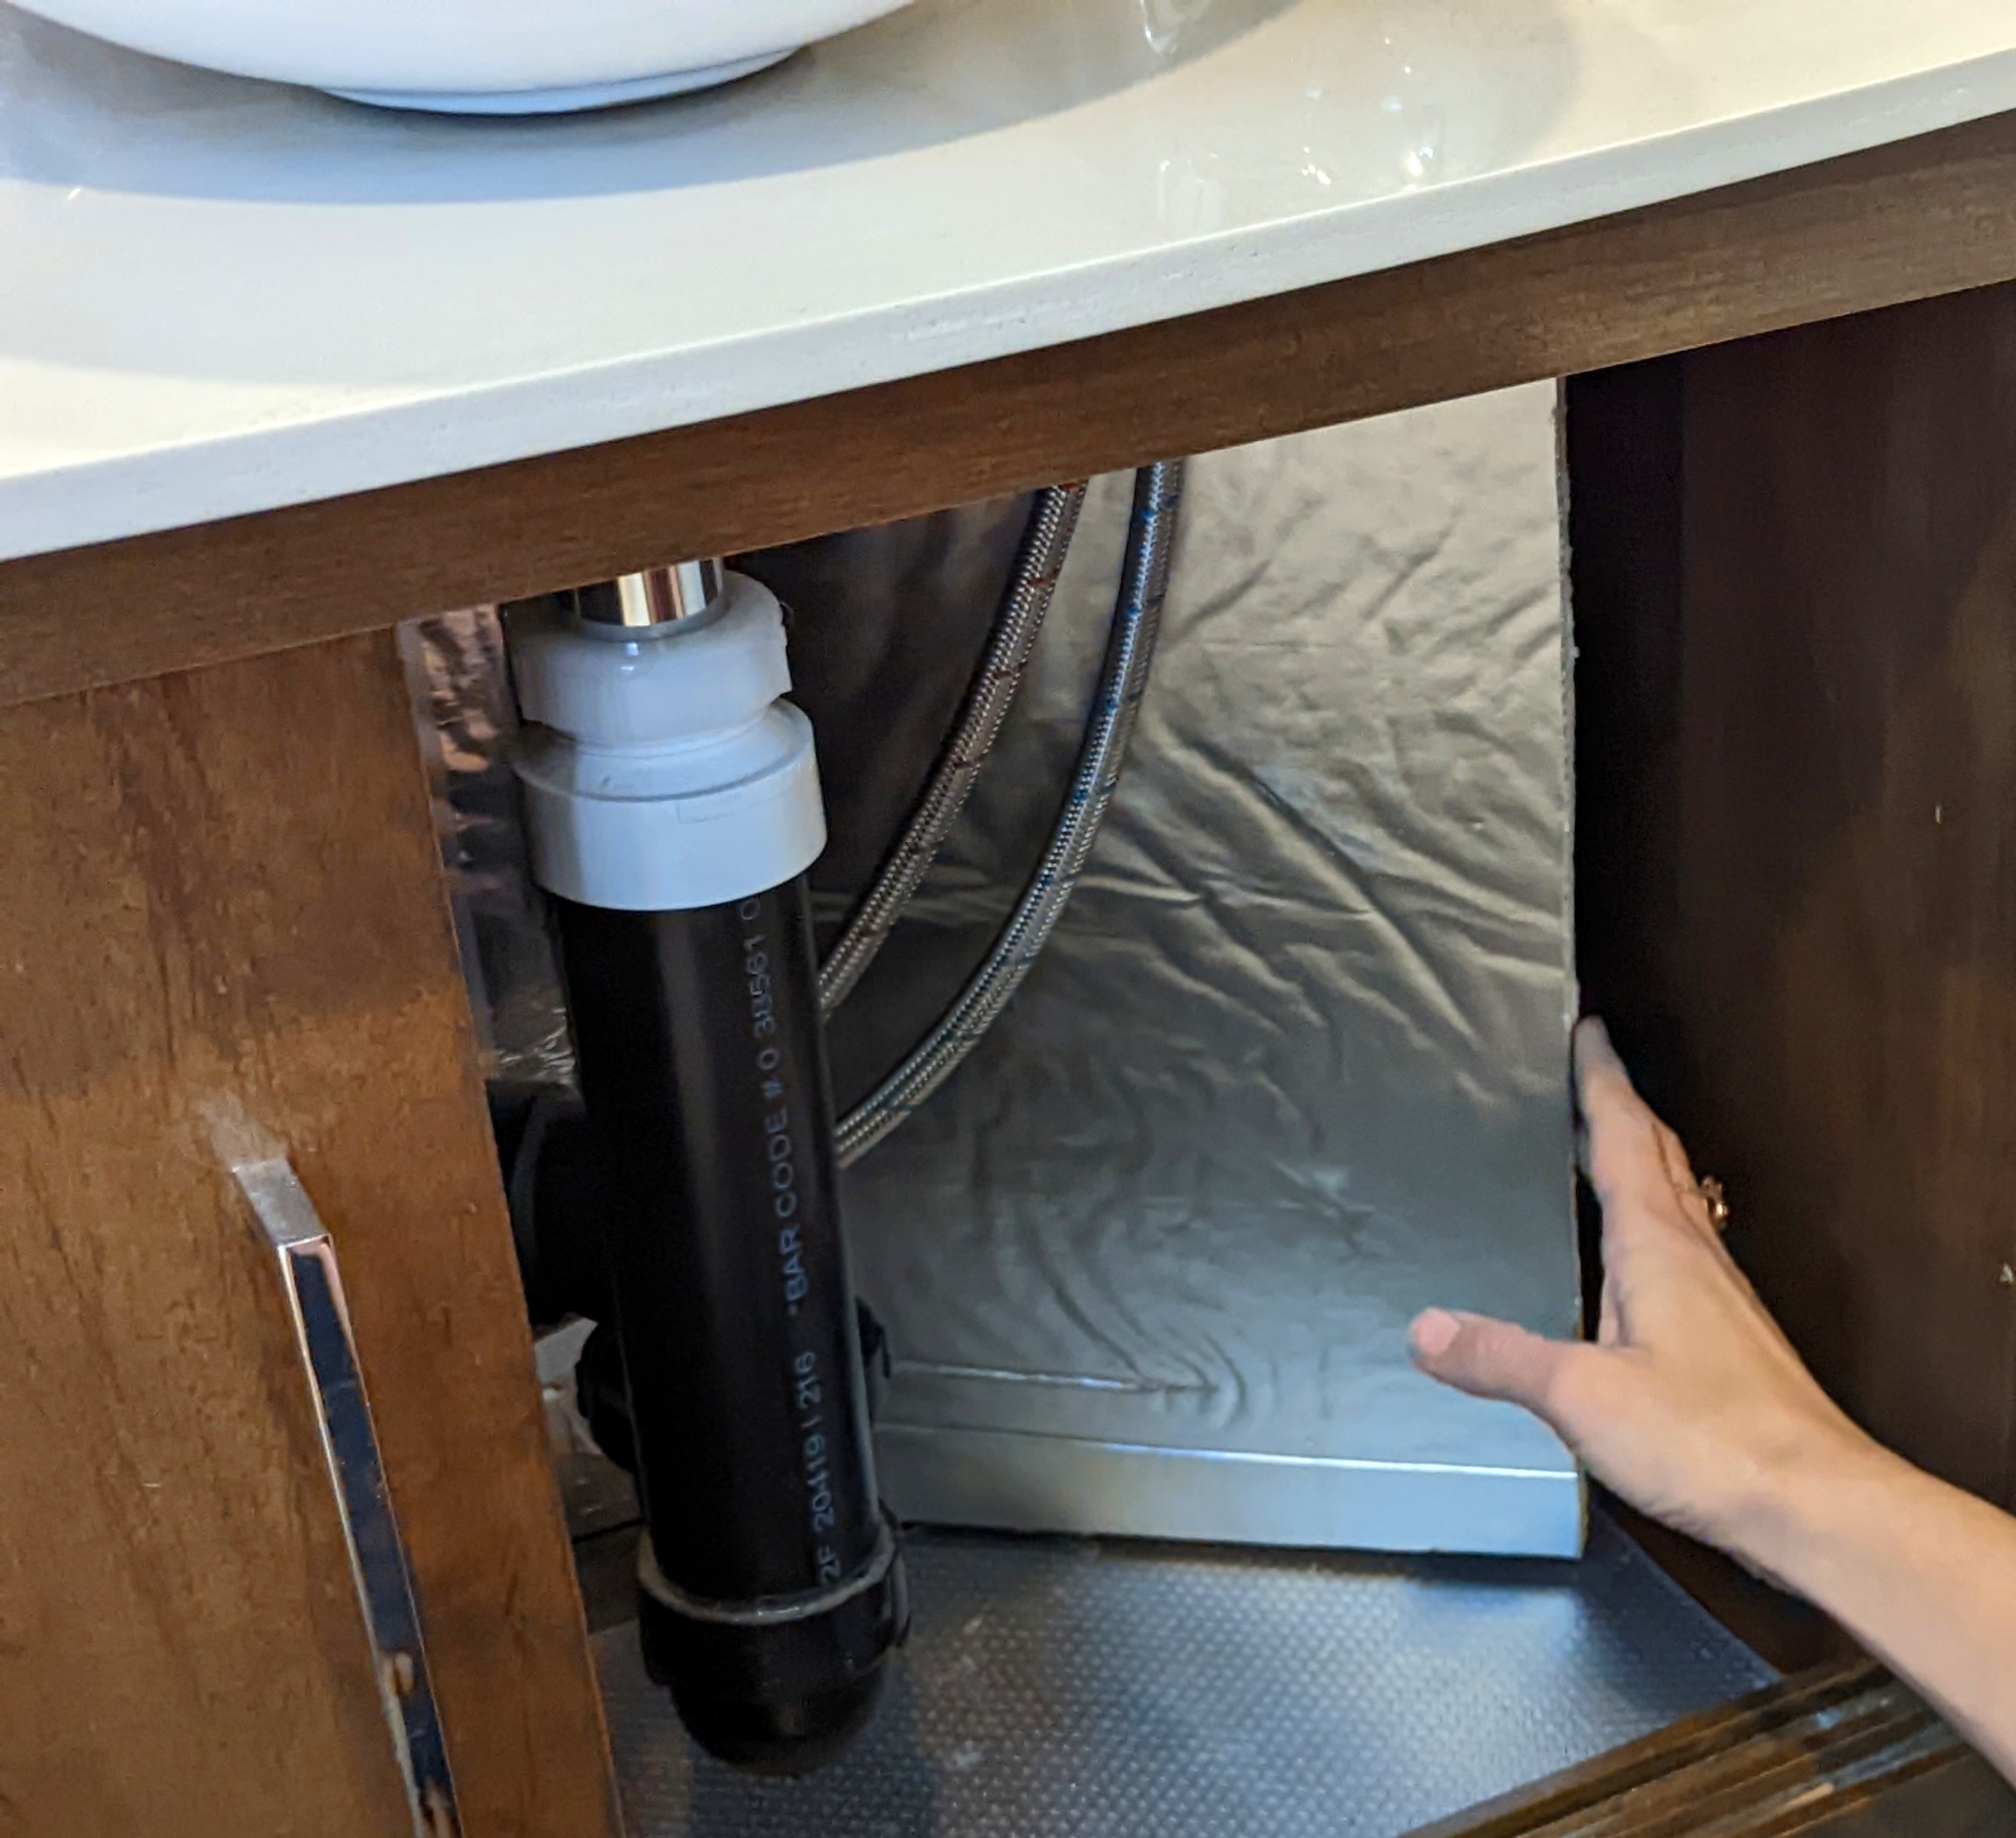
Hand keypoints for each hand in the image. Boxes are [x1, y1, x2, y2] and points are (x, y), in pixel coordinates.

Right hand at [1409, 1017, 1879, 1568]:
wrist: (1817, 1503)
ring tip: (1611, 1141)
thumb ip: (1502, 1358)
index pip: (1622, 1139)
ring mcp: (1719, 1297)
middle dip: (1623, 1106)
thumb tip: (1424, 1327)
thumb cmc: (1710, 1440)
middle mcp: (1694, 1256)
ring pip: (1679, 1200)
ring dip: (1644, 1158)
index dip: (1600, 1083)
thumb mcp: (1583, 1399)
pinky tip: (1642, 1256)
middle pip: (1658, 1157)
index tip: (1588, 1029)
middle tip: (1594, 1067)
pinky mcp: (1730, 1339)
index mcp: (1656, 1246)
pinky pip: (1686, 1249)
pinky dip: (1656, 1219)